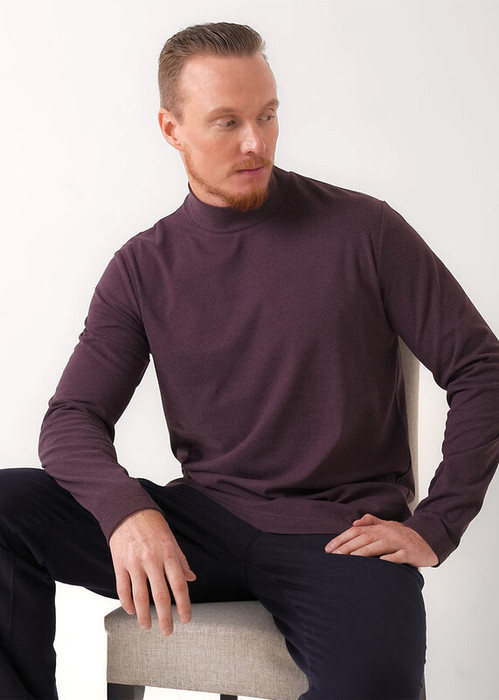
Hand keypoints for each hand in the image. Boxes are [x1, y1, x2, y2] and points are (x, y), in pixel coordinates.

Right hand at [109, 509, 195, 635]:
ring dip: (144, 616)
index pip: (179, 585)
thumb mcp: (171, 540)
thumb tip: (192, 579)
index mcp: (169, 554)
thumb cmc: (153, 525)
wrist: (128, 509)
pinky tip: (131, 611)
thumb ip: (181, 561)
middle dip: (165, 618)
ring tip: (147, 627)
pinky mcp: (119, 563)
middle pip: (160, 596)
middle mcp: (152, 559)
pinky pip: (123, 588)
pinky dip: (126, 603)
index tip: (186, 619)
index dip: (184, 605)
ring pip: (140, 596)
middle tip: (167, 632)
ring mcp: (134, 562)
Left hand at [324, 513, 438, 566]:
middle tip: (334, 556)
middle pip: (364, 538)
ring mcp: (399, 542)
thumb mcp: (387, 525)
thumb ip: (371, 522)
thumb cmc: (403, 535)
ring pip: (379, 546)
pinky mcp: (410, 552)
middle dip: (348, 547)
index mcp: (380, 527)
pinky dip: (389, 559)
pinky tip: (380, 562)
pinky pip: (398, 556)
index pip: (356, 531)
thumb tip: (354, 523)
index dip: (342, 539)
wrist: (428, 539)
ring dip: (364, 552)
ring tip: (350, 559)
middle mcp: (387, 533)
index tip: (329, 549)